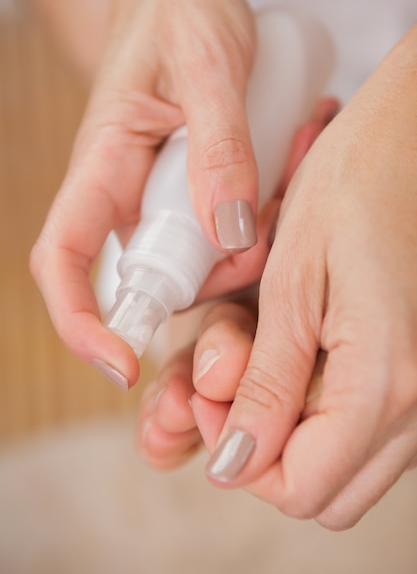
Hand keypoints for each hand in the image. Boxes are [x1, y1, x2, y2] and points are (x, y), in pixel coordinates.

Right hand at [29, 0, 256, 387]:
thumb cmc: (182, 10)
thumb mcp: (209, 65)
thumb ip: (219, 148)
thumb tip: (231, 234)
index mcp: (102, 164)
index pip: (64, 259)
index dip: (80, 320)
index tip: (119, 362)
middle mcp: (123, 192)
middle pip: (155, 277)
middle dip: (214, 279)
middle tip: (269, 232)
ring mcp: (157, 194)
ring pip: (197, 259)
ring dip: (247, 247)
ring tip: (285, 179)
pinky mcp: (189, 188)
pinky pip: (220, 230)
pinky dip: (256, 223)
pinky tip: (283, 177)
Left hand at [139, 26, 416, 530]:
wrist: (412, 139)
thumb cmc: (355, 184)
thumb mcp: (293, 280)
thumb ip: (270, 381)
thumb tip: (238, 462)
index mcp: (386, 381)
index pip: (300, 487)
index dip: (240, 456)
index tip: (208, 397)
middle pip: (327, 492)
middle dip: (265, 452)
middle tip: (232, 384)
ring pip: (349, 466)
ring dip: (293, 432)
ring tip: (264, 357)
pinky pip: (369, 428)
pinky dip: (324, 410)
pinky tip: (301, 350)